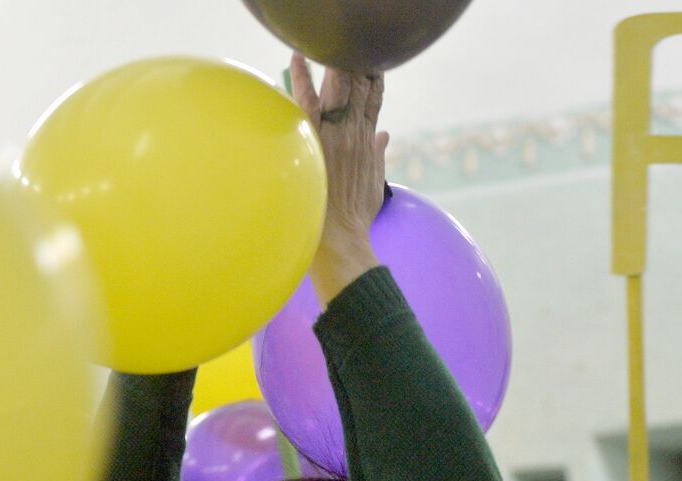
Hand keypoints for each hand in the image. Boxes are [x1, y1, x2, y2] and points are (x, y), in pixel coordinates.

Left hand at [289, 53, 387, 303]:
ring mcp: (333, 133)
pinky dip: (301, 77)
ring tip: (328, 43)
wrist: (338, 236)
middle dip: (355, 63)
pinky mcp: (313, 138)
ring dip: (334, 63)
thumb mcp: (373, 185)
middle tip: (349, 44)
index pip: (373, 102)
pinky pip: (306, 100)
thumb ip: (379, 156)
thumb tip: (385, 136)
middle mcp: (353, 132)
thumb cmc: (354, 217)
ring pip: (337, 87)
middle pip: (358, 87)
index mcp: (368, 142)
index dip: (372, 80)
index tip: (370, 61)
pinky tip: (296, 57)